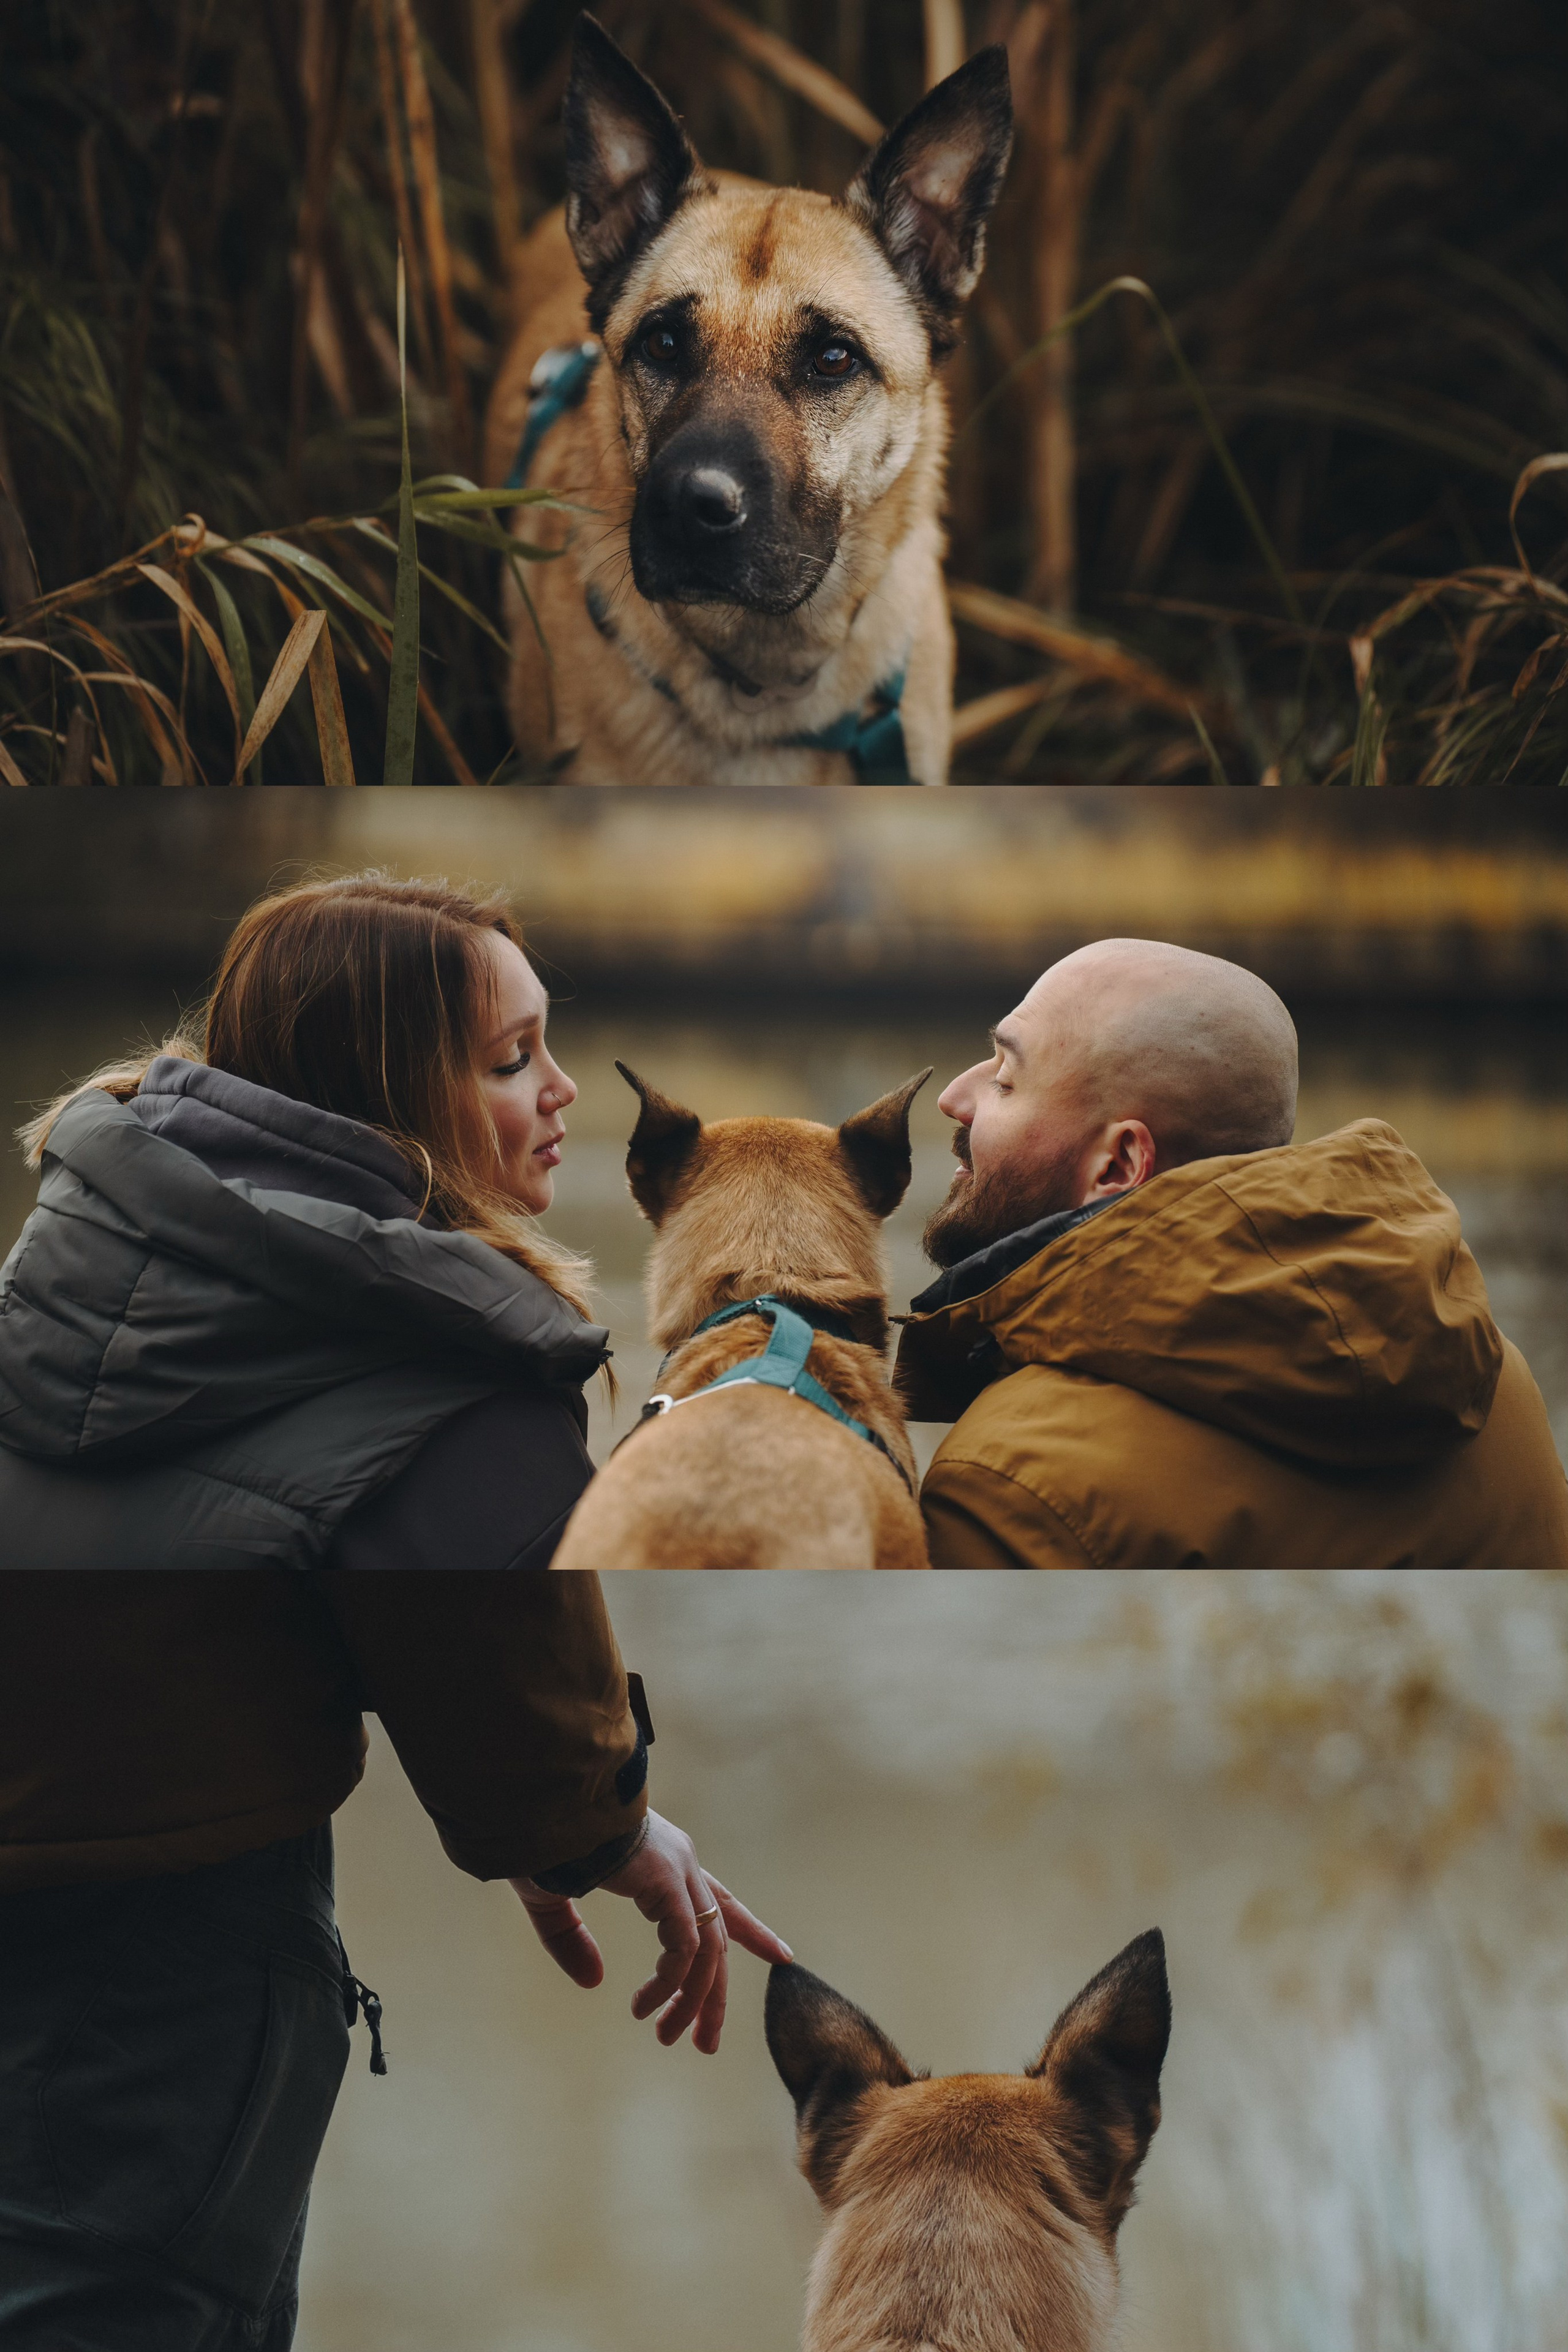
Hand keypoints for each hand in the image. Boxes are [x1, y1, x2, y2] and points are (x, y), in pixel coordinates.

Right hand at [510, 1811, 791, 2054]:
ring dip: (695, 2001)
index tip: (782, 1955)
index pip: (719, 1903)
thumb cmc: (545, 1839)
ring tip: (669, 2037)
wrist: (542, 1802)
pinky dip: (670, 1984)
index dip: (752, 1931)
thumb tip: (595, 1981)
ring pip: (708, 1951)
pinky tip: (645, 2006)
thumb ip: (570, 1939)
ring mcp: (679, 1871)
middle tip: (704, 2043)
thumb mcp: (554, 1897)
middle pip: (719, 1940)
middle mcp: (682, 1865)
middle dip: (715, 1995)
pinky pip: (684, 1948)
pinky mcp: (668, 1882)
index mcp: (664, 1862)